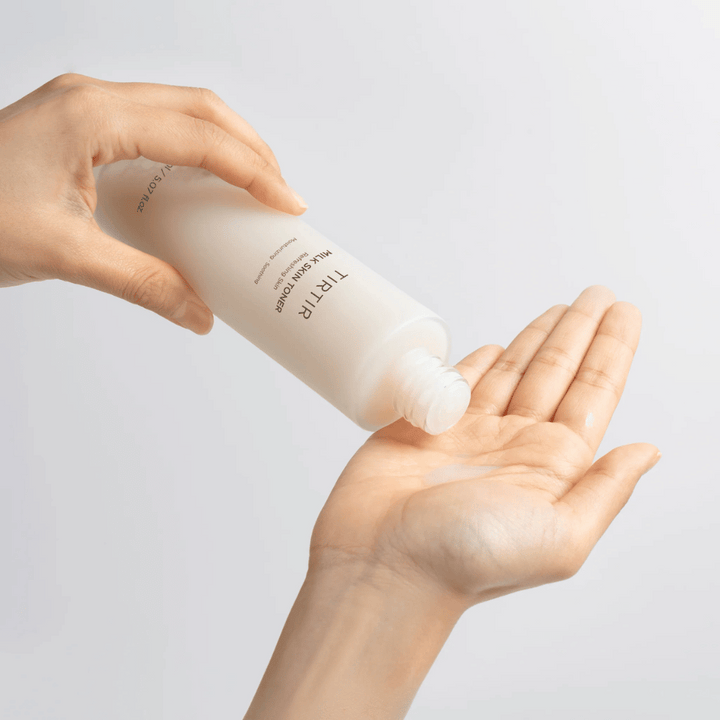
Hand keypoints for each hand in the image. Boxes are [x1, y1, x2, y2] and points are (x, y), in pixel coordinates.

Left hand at [0, 73, 306, 332]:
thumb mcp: (64, 255)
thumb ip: (142, 283)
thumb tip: (200, 314)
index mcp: (92, 117)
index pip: (199, 138)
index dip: (252, 172)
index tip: (287, 203)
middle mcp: (93, 99)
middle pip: (201, 109)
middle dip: (251, 148)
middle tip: (281, 192)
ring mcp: (85, 107)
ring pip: (181, 110)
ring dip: (226, 144)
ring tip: (255, 185)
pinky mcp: (80, 125)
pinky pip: (155, 126)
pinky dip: (193, 151)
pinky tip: (203, 184)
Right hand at [245, 286, 660, 718]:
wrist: (383, 565)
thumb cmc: (466, 560)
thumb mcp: (560, 537)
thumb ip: (605, 492)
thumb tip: (647, 451)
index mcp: (550, 467)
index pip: (591, 394)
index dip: (610, 350)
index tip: (622, 312)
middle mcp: (513, 446)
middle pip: (554, 373)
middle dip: (576, 332)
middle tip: (596, 294)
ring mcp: (468, 434)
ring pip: (511, 373)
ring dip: (535, 339)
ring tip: (558, 308)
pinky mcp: (423, 426)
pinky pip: (457, 383)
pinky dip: (476, 362)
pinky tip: (496, 346)